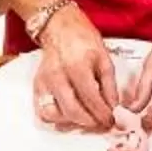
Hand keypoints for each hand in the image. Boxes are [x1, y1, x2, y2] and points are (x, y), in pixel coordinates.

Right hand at [30, 5, 118, 130]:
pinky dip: (56, 119)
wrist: (59, 27)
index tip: (111, 120)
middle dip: (90, 122)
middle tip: (101, 123)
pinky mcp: (37, 86)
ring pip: (55, 115)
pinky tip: (69, 115)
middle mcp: (57, 75)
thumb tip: (114, 108)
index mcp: (77, 66)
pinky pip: (43, 112)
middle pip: (73, 111)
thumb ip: (109, 86)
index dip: (103, 114)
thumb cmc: (82, 39)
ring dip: (72, 123)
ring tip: (86, 119)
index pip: (91, 99)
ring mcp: (44, 82)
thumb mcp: (104, 58)